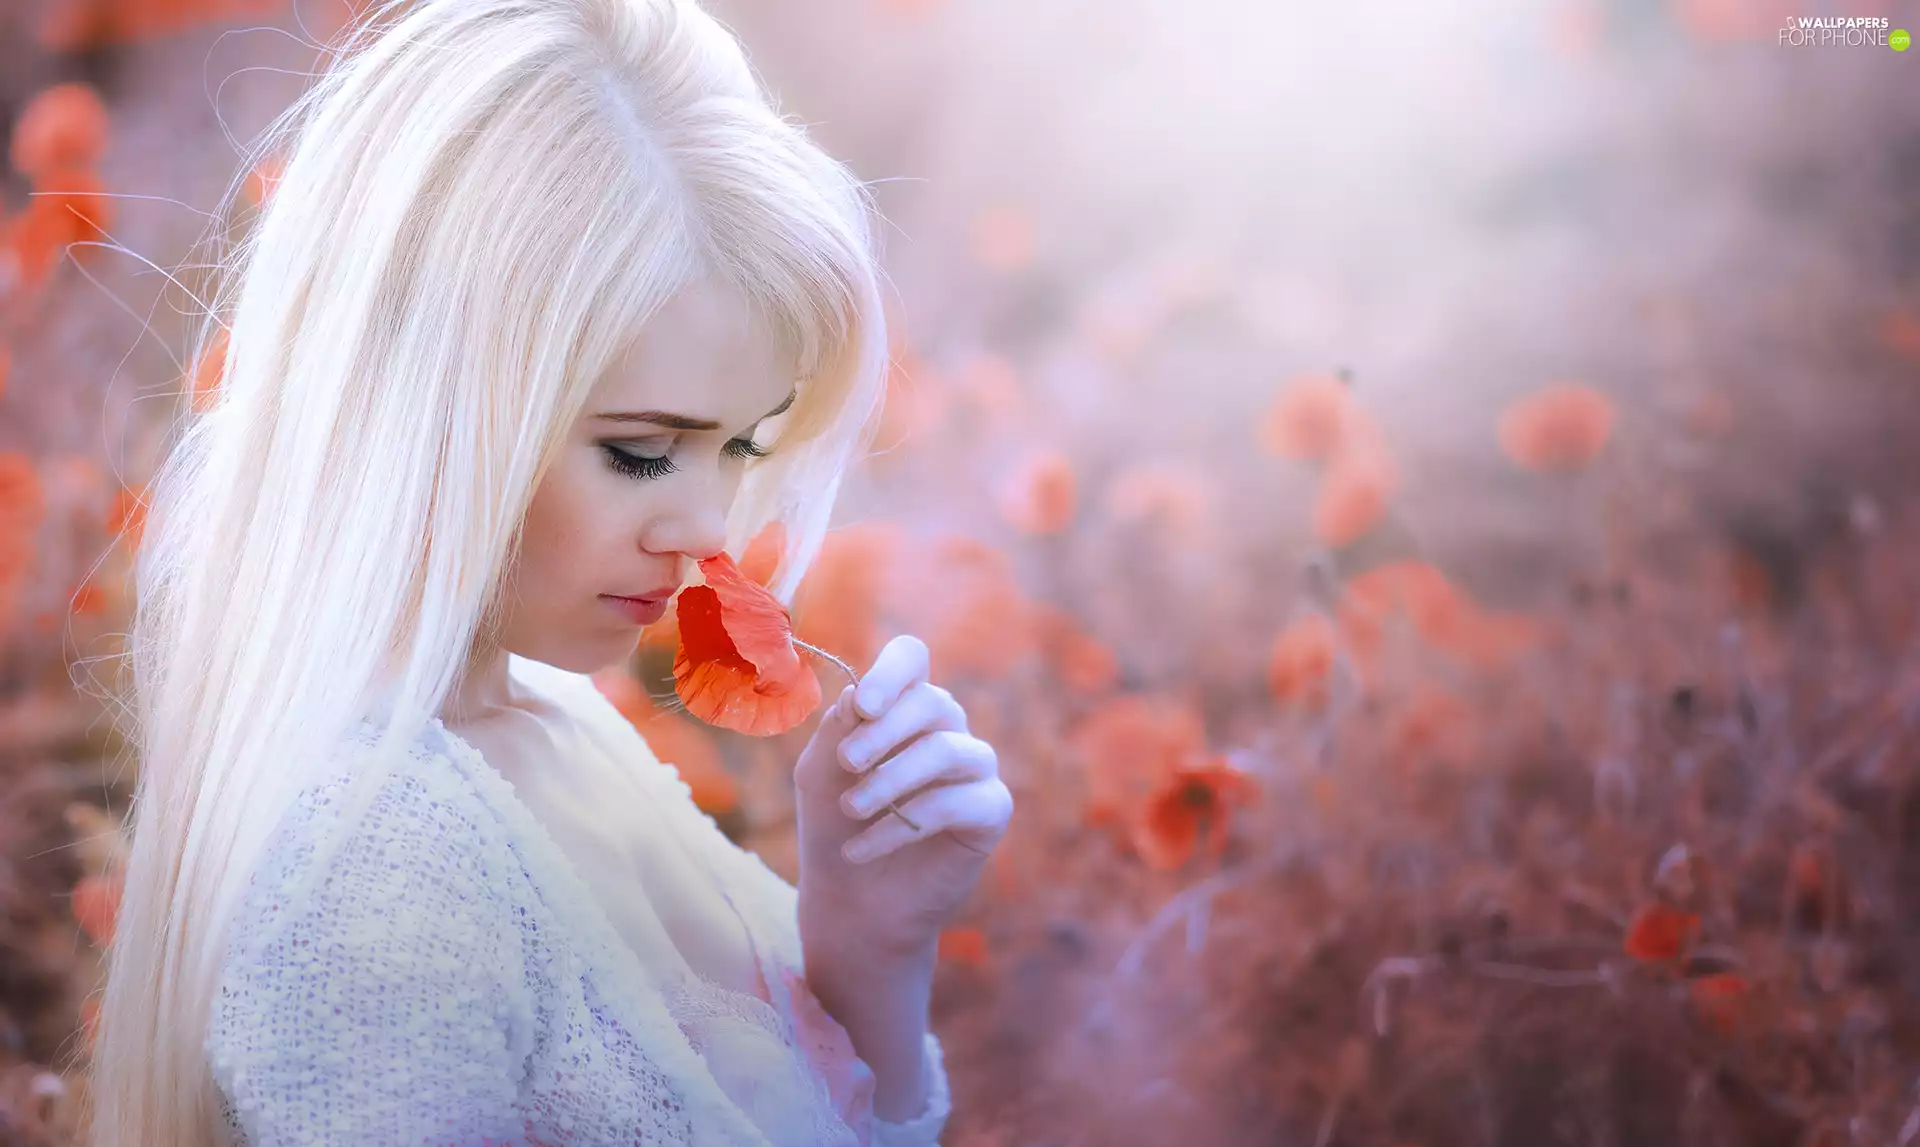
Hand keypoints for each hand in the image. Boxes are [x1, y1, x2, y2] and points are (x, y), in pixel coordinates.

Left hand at [793, 635, 1012, 964]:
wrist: (849, 901)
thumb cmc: (833, 826)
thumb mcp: (820, 772)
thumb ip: (839, 730)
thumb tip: (861, 694)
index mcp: (903, 707)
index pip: (911, 659)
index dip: (891, 673)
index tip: (863, 706)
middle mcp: (946, 728)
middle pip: (932, 701)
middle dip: (882, 732)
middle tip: (846, 764)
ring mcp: (974, 767)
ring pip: (946, 749)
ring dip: (890, 779)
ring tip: (851, 810)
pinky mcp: (990, 809)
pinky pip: (956, 802)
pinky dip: (901, 825)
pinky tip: (861, 849)